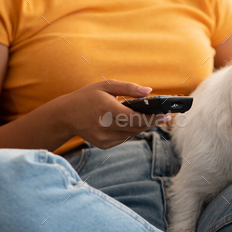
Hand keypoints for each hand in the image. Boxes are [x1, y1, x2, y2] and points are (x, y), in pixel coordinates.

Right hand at [55, 80, 170, 148]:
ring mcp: (105, 138)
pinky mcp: (105, 145)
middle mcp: (105, 127)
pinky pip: (124, 137)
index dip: (152, 118)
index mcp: (106, 110)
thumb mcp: (106, 86)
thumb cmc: (88, 97)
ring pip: (132, 134)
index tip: (165, 114)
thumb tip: (149, 91)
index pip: (135, 118)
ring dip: (142, 126)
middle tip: (164, 115)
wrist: (66, 115)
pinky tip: (129, 123)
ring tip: (149, 117)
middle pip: (137, 127)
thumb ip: (129, 88)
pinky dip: (130, 130)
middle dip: (152, 121)